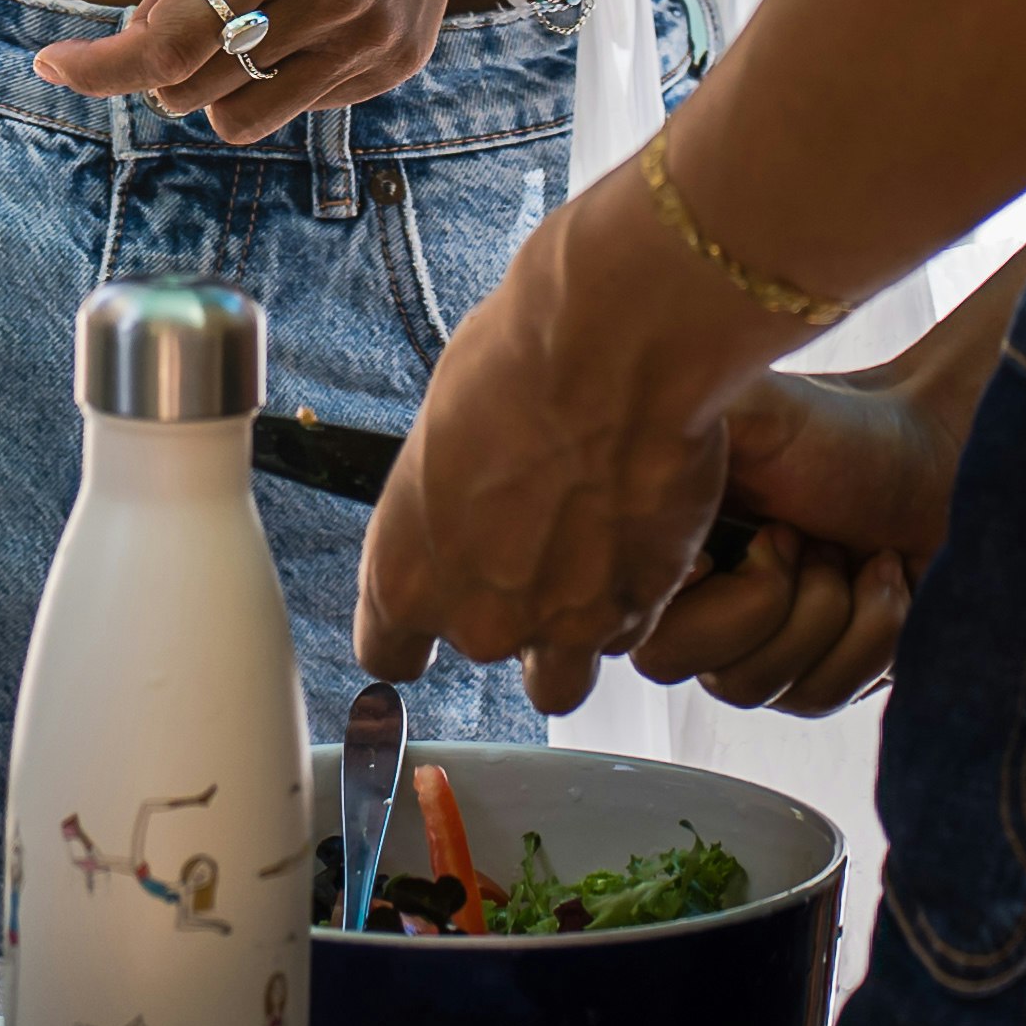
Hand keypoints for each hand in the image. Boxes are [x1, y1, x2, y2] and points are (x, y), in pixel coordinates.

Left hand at [37, 0, 564, 136]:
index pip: (170, 44)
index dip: (101, 66)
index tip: (52, 64)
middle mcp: (331, 0)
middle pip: (195, 89)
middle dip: (159, 54)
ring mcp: (370, 39)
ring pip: (244, 117)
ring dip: (213, 78)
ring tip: (236, 5)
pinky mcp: (396, 60)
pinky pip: (302, 106)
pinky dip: (272, 76)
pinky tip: (292, 11)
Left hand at [352, 173, 772, 711]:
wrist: (611, 352)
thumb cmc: (516, 365)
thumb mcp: (440, 434)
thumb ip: (444, 502)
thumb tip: (461, 496)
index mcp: (405, 573)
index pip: (388, 653)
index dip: (415, 636)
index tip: (430, 619)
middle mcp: (477, 618)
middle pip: (485, 647)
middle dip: (511, 608)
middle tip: (538, 539)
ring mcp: (562, 624)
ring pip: (562, 674)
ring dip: (572, 630)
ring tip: (590, 559)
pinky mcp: (637, 609)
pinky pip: (629, 630)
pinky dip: (634, 597)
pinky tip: (637, 533)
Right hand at [624, 359, 976, 711]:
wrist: (941, 461)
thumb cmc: (846, 432)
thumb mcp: (748, 411)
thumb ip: (670, 433)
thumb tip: (620, 469)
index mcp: (654, 536)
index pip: (610, 612)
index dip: (679, 593)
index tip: (732, 544)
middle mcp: (684, 596)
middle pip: (673, 664)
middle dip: (763, 599)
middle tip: (802, 539)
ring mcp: (746, 643)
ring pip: (748, 689)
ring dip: (824, 613)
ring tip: (848, 554)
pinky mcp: (811, 675)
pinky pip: (814, 700)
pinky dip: (867, 637)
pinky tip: (880, 580)